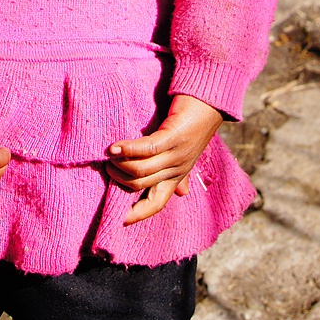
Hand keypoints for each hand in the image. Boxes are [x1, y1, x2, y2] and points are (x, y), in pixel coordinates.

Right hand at [106, 94, 222, 224]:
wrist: (211, 100)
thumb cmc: (193, 123)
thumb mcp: (187, 151)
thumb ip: (181, 173)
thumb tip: (182, 194)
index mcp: (178, 175)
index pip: (157, 202)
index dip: (139, 213)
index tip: (122, 220)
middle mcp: (177, 168)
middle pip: (141, 184)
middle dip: (120, 179)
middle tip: (108, 167)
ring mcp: (176, 154)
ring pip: (141, 170)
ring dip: (120, 164)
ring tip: (109, 155)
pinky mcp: (173, 137)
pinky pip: (147, 149)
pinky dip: (128, 150)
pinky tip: (114, 148)